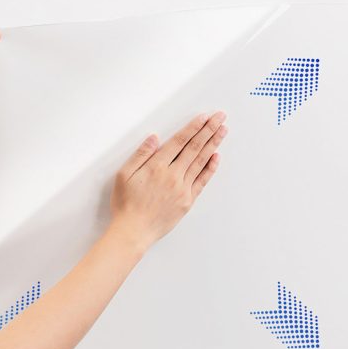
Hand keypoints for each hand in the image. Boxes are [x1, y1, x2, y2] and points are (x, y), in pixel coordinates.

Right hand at [109, 111, 227, 251]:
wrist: (134, 231)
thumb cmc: (126, 204)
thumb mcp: (124, 174)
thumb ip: (140, 154)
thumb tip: (154, 138)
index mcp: (157, 166)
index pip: (180, 141)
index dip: (193, 127)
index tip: (204, 117)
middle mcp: (173, 175)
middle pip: (195, 148)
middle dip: (209, 130)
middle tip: (220, 117)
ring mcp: (183, 189)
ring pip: (201, 161)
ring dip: (213, 144)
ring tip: (223, 131)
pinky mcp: (187, 201)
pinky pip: (202, 181)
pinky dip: (210, 168)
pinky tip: (216, 157)